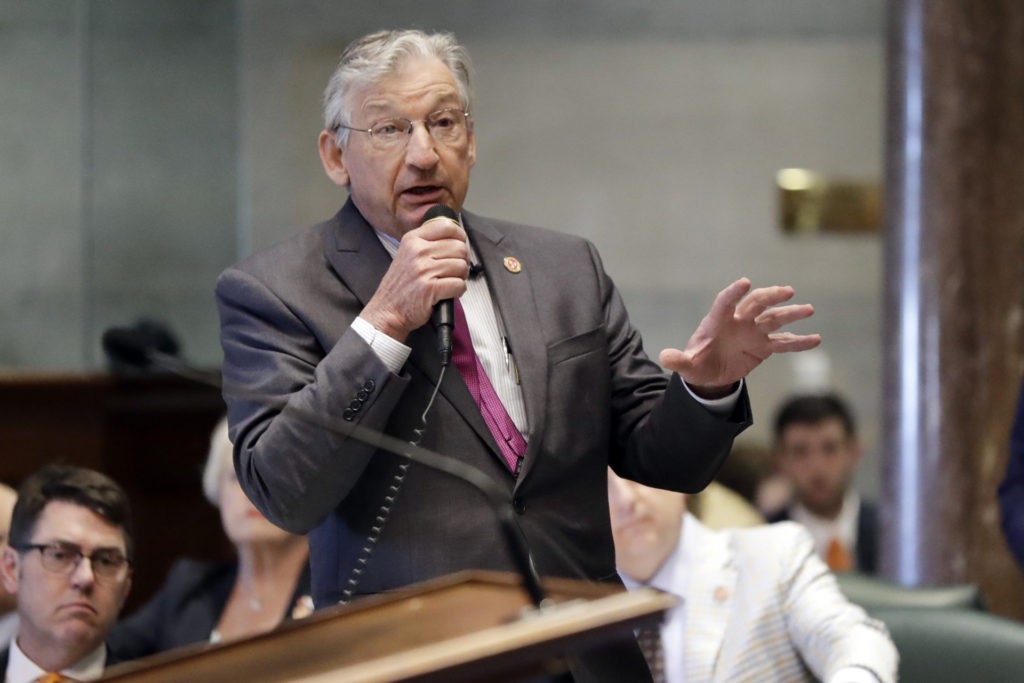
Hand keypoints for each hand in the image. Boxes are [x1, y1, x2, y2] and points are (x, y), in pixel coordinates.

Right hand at [360, 217, 469, 340]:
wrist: (387, 311)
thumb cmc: (400, 286)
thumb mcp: (407, 254)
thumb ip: (428, 243)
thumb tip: (456, 237)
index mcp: (412, 240)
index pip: (447, 226)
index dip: (460, 236)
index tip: (459, 244)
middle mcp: (418, 252)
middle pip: (459, 247)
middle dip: (462, 260)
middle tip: (454, 270)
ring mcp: (424, 270)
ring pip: (462, 266)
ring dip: (461, 277)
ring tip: (449, 281)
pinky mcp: (431, 288)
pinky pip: (459, 284)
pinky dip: (458, 290)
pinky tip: (448, 292)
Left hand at [658, 278, 820, 397]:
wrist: (710, 374)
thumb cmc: (696, 364)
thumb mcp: (686, 365)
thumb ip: (678, 360)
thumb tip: (664, 357)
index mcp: (717, 321)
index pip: (725, 302)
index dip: (734, 293)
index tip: (745, 283)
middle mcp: (738, 322)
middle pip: (756, 304)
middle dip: (770, 297)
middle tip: (787, 291)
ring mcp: (753, 333)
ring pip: (774, 319)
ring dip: (791, 314)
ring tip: (808, 309)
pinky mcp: (764, 347)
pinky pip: (784, 343)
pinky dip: (798, 342)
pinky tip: (815, 339)